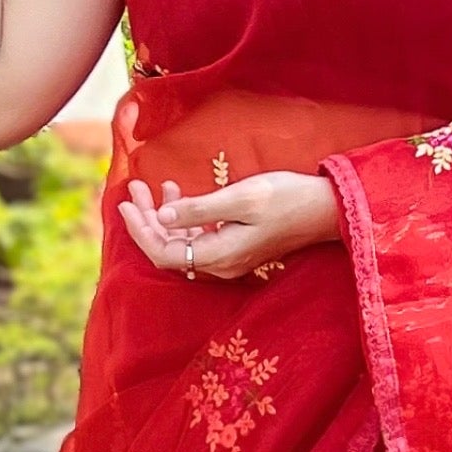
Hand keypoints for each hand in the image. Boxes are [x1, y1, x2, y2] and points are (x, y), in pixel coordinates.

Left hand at [119, 171, 342, 279]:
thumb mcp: (241, 198)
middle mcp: (221, 264)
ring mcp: (230, 259)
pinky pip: (199, 239)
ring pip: (183, 243)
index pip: (164, 252)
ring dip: (164, 217)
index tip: (125, 202)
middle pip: (170, 249)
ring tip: (152, 187)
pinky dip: (184, 218)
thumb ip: (199, 209)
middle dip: (147, 219)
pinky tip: (179, 195)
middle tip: (134, 189)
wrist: (326, 209)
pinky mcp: (237, 248)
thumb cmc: (287, 198)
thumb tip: (162, 217)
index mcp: (220, 255)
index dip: (141, 230)